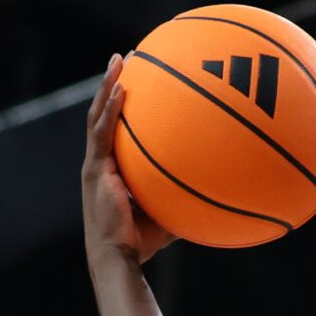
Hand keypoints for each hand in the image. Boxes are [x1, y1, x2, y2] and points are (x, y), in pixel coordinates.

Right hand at [82, 54, 175, 267]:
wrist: (118, 257)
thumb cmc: (143, 242)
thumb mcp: (169, 212)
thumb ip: (185, 196)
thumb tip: (220, 191)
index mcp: (111, 169)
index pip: (116, 129)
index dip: (121, 105)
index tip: (135, 81)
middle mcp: (100, 161)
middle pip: (104, 113)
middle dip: (113, 83)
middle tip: (124, 58)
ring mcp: (95, 163)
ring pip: (98, 115)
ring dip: (108, 85)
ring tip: (118, 59)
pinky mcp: (95, 169)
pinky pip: (104, 132)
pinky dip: (112, 108)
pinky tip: (122, 88)